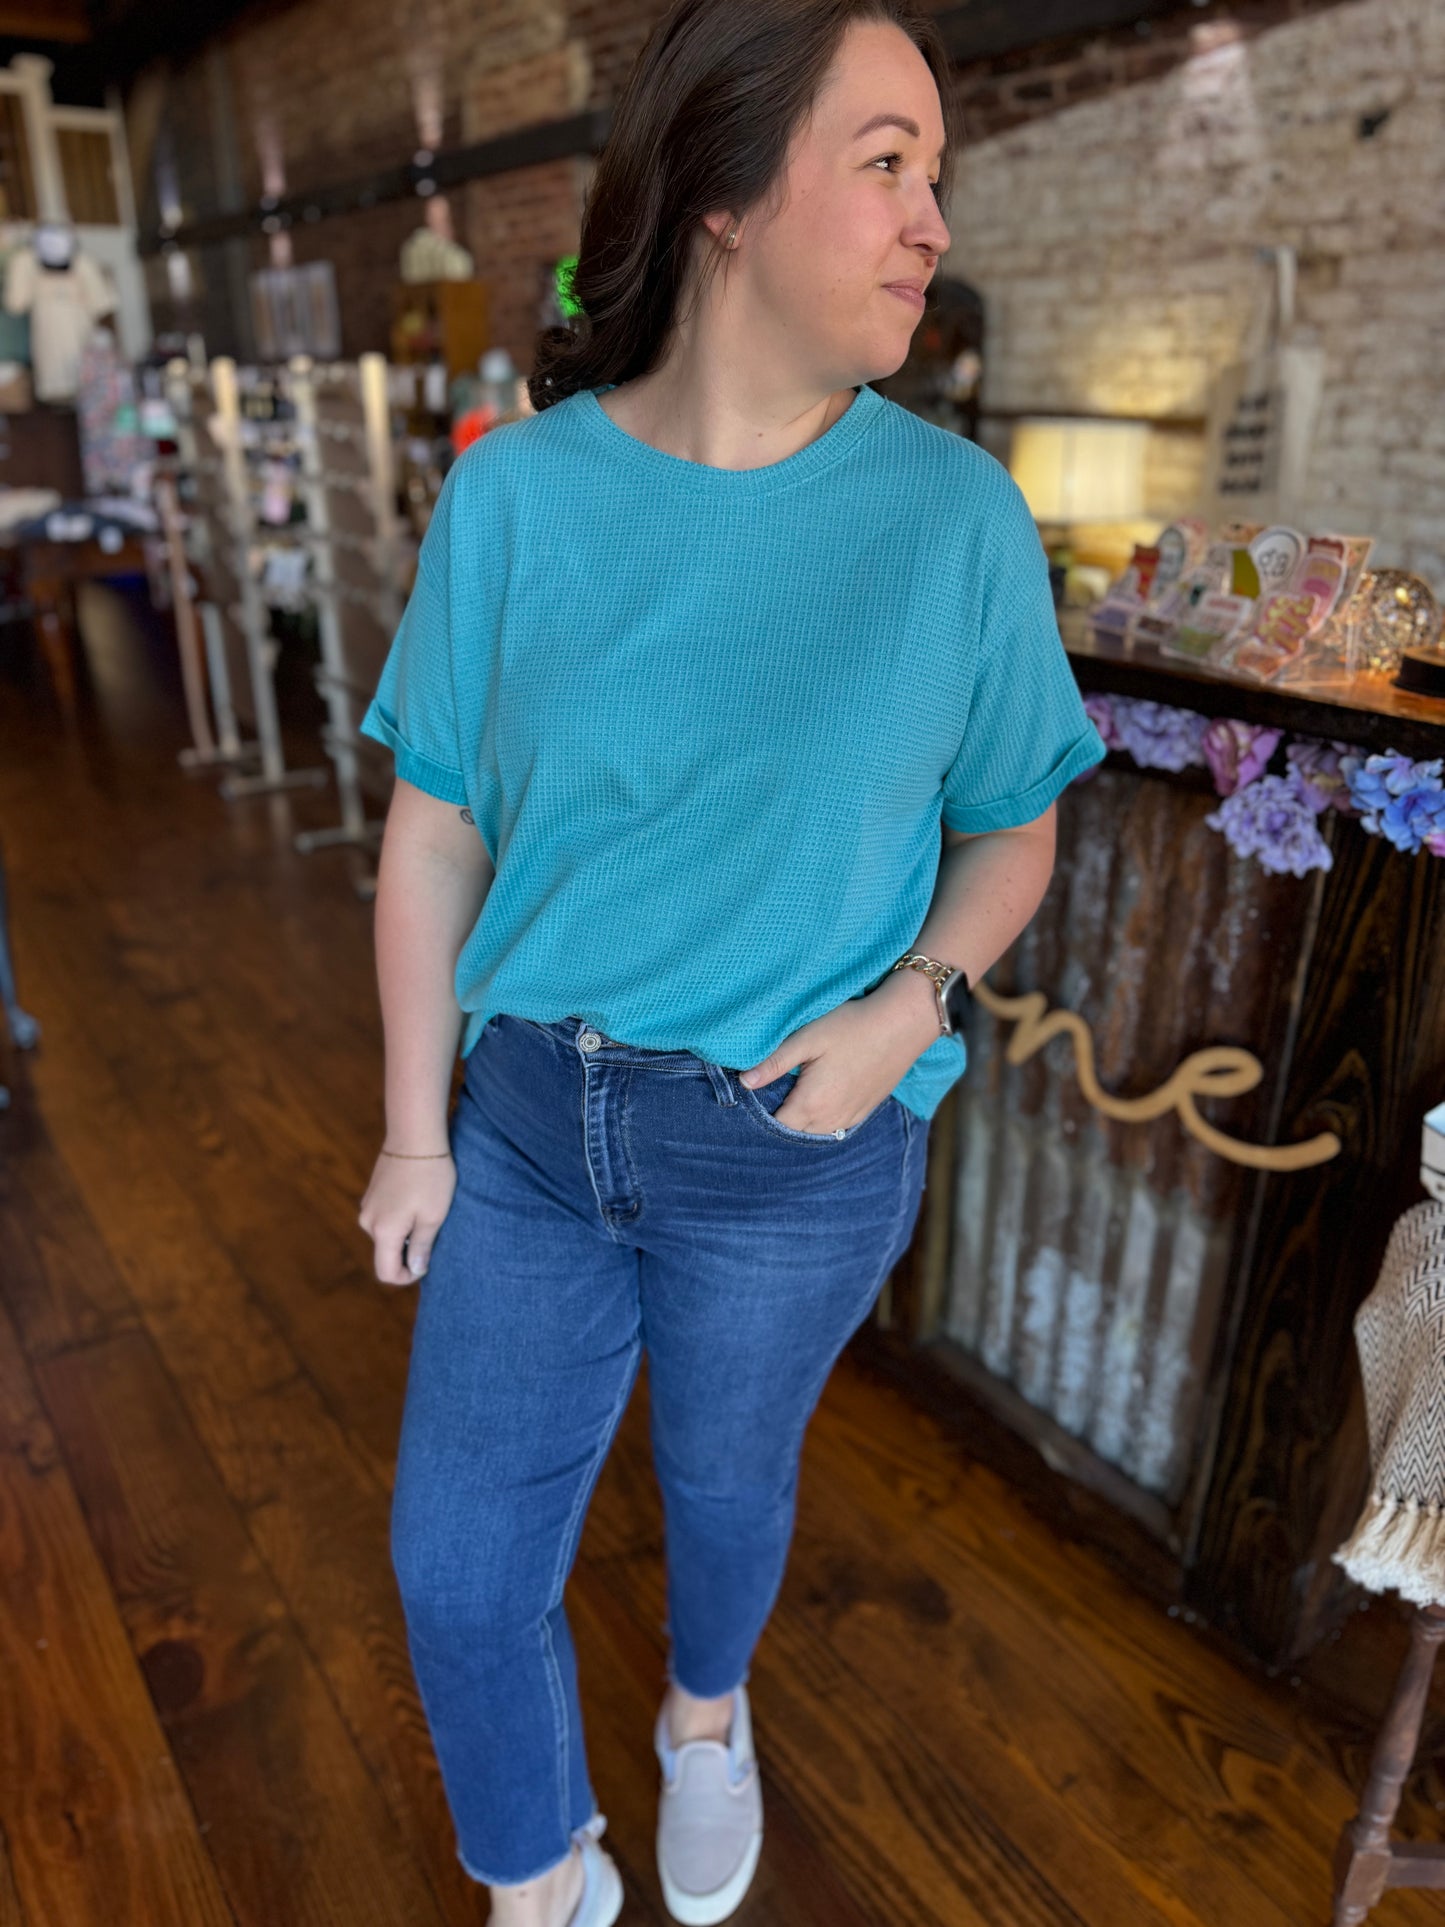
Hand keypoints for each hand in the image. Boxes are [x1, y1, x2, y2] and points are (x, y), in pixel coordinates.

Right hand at [358, 1148, 456, 1286]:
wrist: (415, 1135)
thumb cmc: (430, 1177)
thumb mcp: (433, 1216)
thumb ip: (423, 1247)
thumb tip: (416, 1269)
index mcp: (383, 1232)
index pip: (387, 1272)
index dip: (407, 1277)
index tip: (427, 1264)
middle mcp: (368, 1222)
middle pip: (386, 1253)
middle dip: (409, 1251)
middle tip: (435, 1231)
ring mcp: (368, 1205)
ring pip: (387, 1235)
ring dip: (406, 1233)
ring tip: (429, 1210)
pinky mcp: (372, 1193)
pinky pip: (385, 1217)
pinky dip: (400, 1217)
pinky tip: (418, 1198)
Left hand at [736, 974, 940, 1134]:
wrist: (902, 1024)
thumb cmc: (852, 1026)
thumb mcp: (807, 1038)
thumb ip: (774, 1063)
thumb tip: (744, 1082)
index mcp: (812, 1103)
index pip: (775, 1126)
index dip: (759, 1116)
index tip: (750, 1100)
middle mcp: (831, 1119)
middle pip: (794, 1133)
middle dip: (779, 1120)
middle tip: (768, 1096)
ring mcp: (850, 1117)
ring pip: (815, 1132)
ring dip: (801, 1122)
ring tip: (790, 1098)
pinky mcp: (864, 1111)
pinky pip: (835, 1127)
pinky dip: (822, 1120)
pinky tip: (818, 1101)